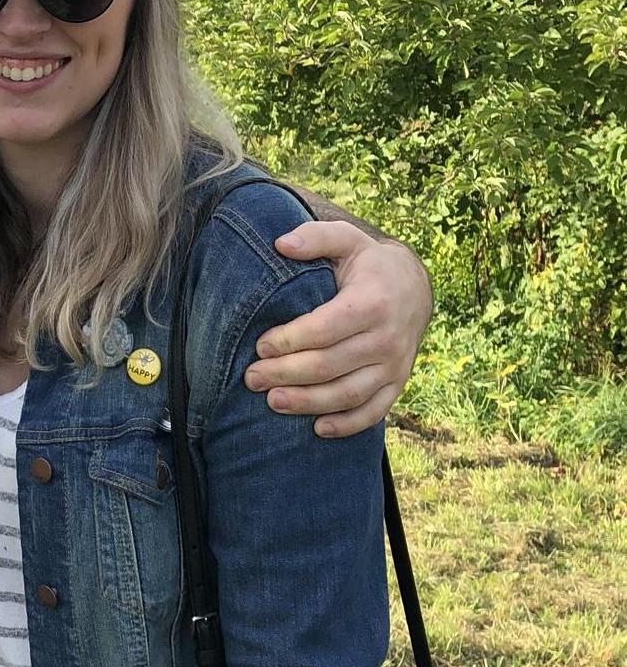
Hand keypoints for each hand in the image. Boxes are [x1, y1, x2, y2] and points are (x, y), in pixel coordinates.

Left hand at [243, 223, 432, 437]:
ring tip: (272, 402)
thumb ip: (315, 237)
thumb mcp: (346, 240)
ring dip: (308, 403)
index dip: (288, 341)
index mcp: (372, 303)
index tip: (259, 346)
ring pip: (348, 394)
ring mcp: (395, 365)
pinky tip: (318, 428)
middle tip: (251, 378)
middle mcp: (386, 338)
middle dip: (286, 374)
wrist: (414, 287)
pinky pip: (374, 411)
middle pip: (329, 365)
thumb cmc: (368, 264)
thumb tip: (280, 243)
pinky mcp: (397, 383)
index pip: (323, 330)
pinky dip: (348, 424)